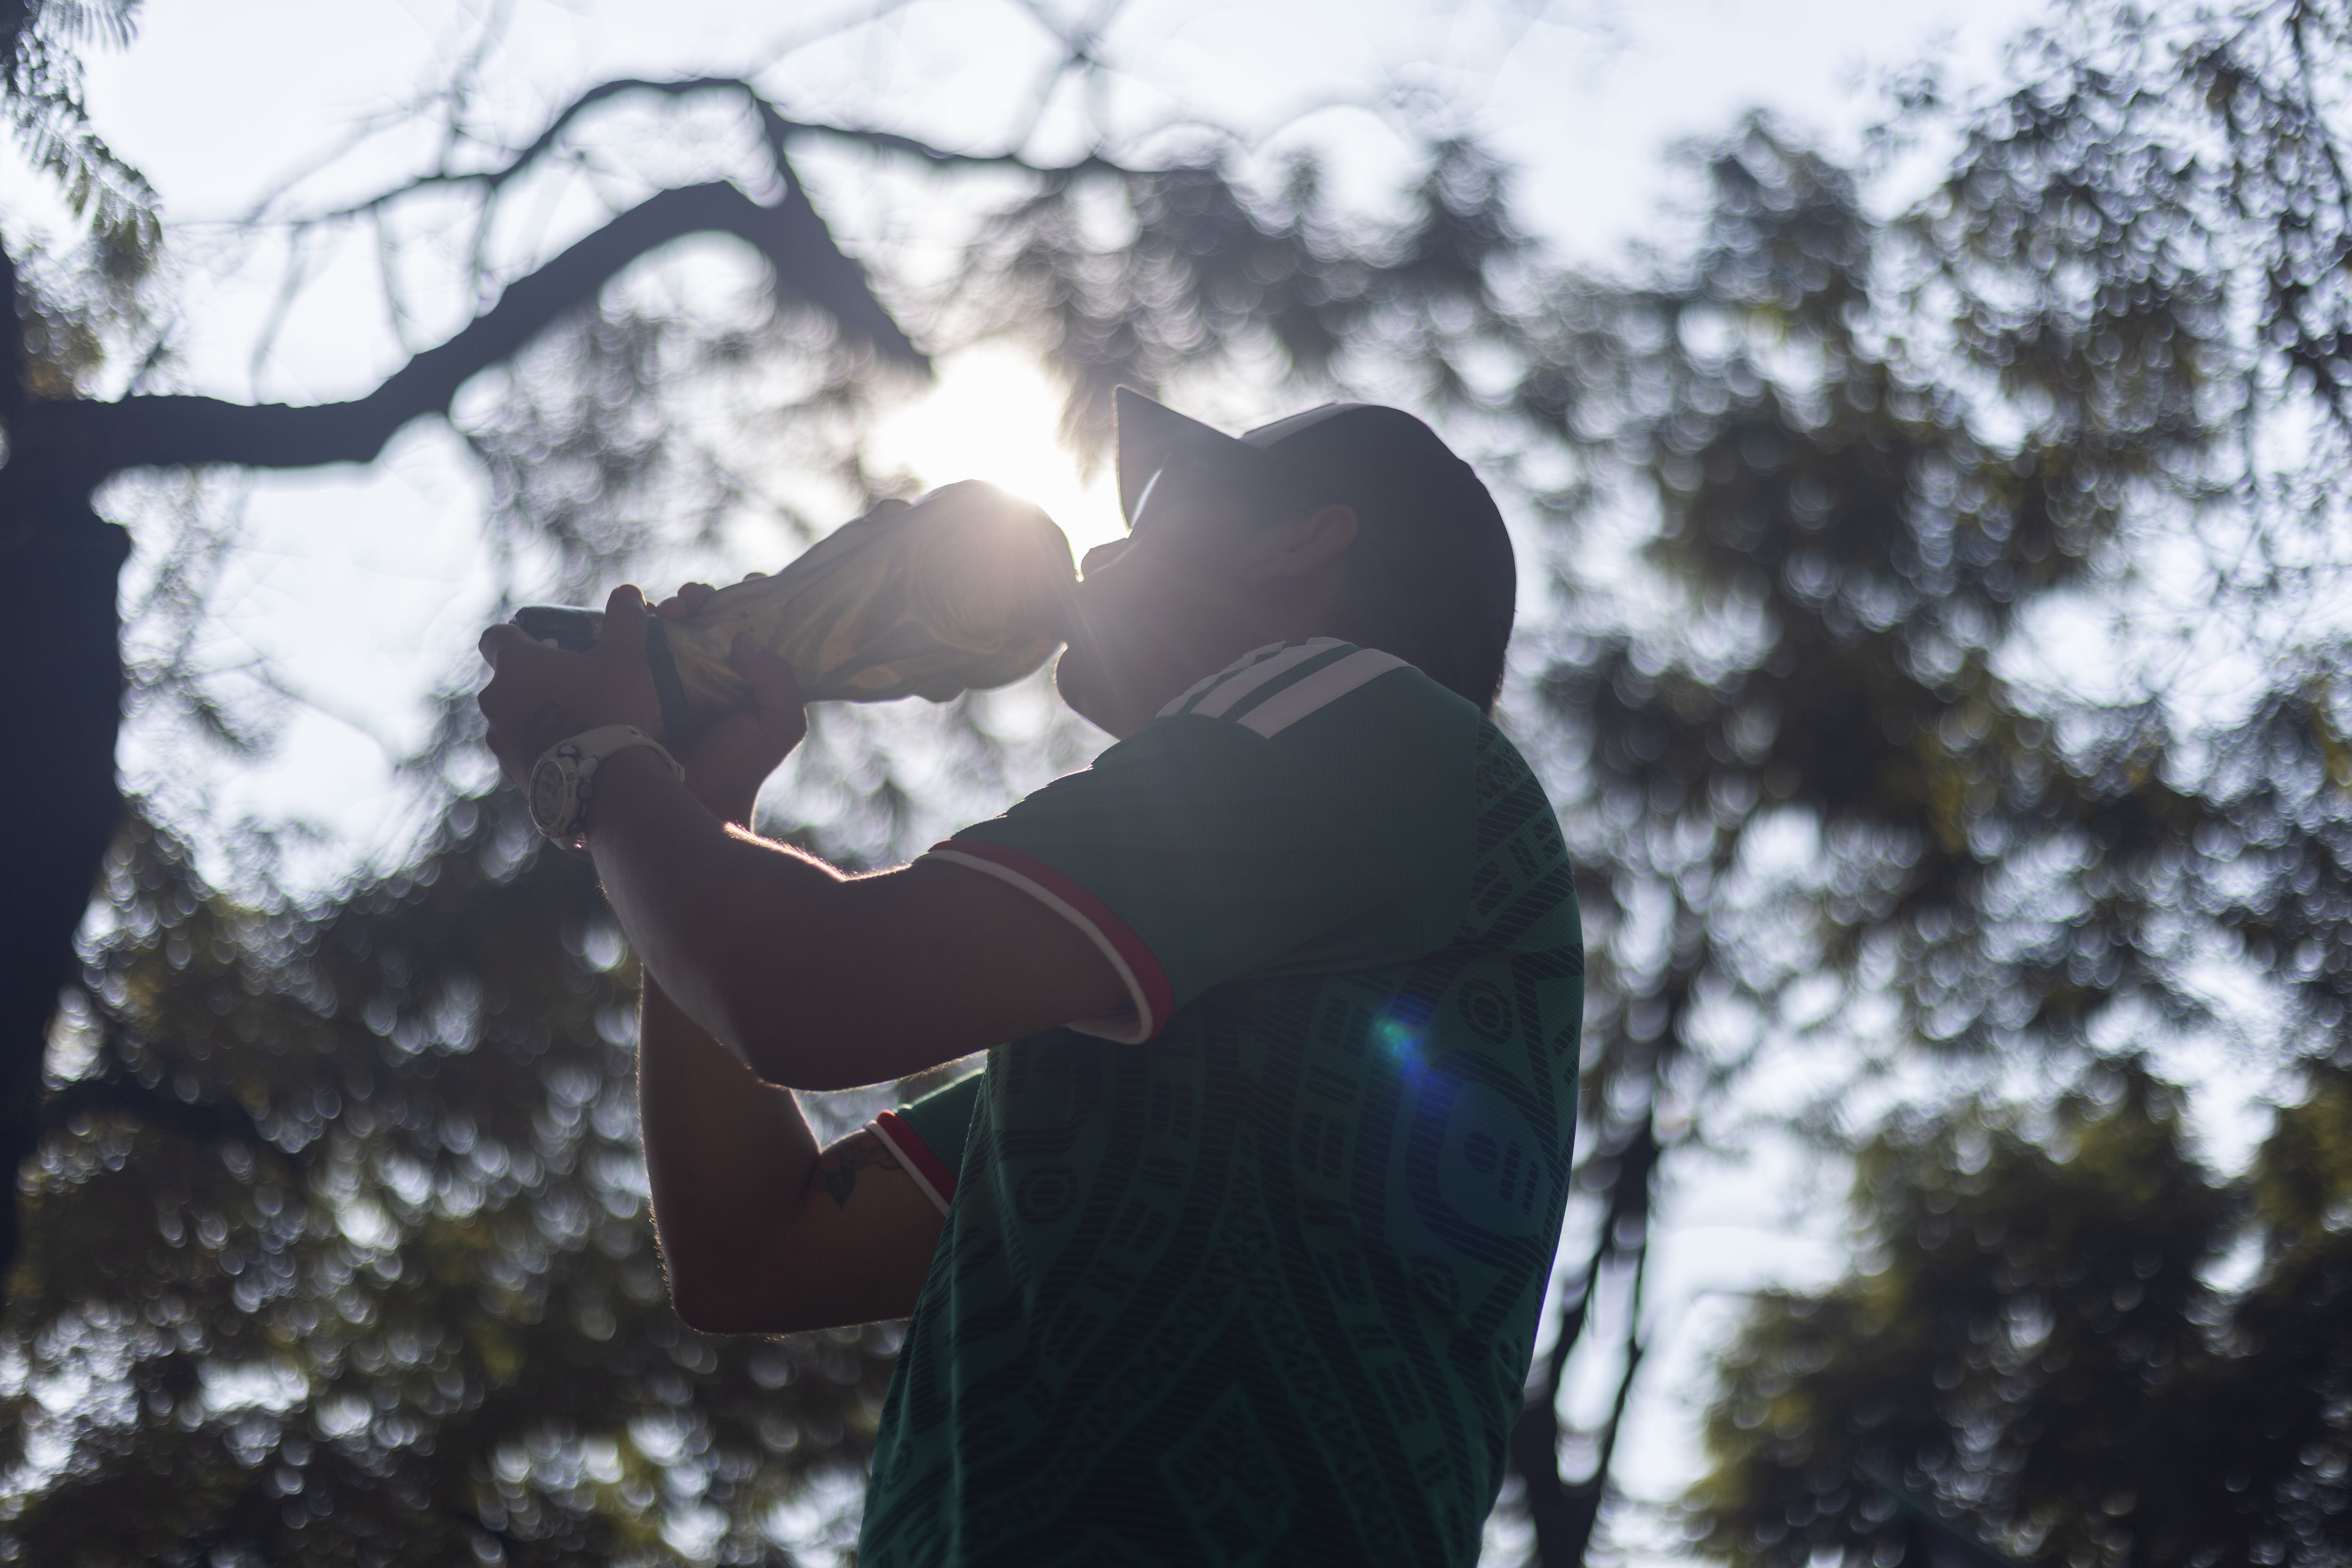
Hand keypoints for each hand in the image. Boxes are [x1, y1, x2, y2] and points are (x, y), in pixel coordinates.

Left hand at [477, 584, 666, 789]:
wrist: (607, 783)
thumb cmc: (611, 710)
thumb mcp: (626, 657)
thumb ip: (625, 620)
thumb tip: (628, 590)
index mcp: (515, 664)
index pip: (495, 636)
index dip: (518, 637)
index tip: (547, 646)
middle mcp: (495, 699)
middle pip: (507, 679)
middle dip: (534, 679)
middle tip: (573, 686)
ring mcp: (499, 737)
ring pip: (512, 715)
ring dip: (534, 713)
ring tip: (575, 723)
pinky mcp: (510, 769)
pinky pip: (520, 748)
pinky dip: (539, 745)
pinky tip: (573, 751)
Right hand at [654, 582, 807, 825]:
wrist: (690, 801)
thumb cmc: (739, 767)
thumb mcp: (780, 724)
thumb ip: (779, 680)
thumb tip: (744, 640)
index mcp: (750, 679)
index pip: (755, 629)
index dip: (753, 601)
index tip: (749, 582)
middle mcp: (715, 675)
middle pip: (710, 621)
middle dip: (703, 600)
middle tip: (693, 599)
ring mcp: (678, 679)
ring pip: (676, 628)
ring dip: (674, 608)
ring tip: (670, 608)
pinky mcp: (645, 686)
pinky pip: (641, 646)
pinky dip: (641, 625)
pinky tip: (644, 617)